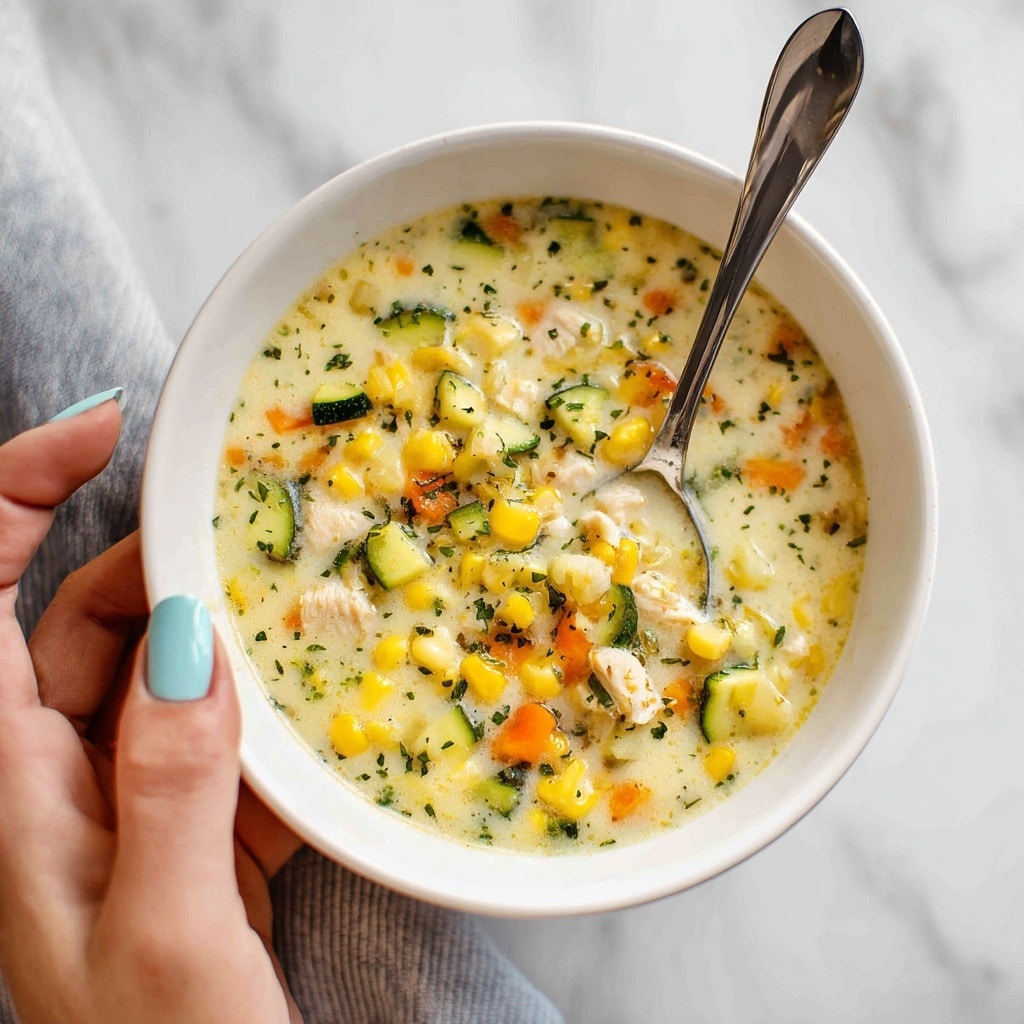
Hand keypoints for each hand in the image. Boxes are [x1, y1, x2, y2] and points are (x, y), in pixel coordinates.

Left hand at [0, 399, 301, 1022]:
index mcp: (15, 793)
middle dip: (157, 564)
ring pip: (163, 674)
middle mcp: (61, 782)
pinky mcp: (193, 827)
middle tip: (242, 538)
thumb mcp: (168, 929)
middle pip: (85, 622)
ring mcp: (131, 802)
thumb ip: (172, 780)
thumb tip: (190, 640)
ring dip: (228, 640)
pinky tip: (320, 724)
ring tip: (302, 624)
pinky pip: (224, 734)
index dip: (16, 498)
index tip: (102, 432)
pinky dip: (268, 713)